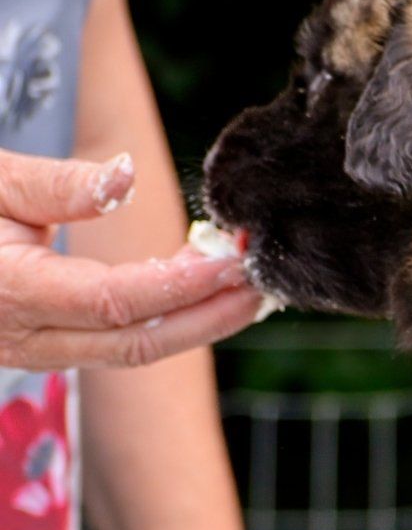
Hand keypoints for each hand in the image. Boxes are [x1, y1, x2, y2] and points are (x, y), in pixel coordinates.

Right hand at [0, 148, 264, 369]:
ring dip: (195, 323)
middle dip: (211, 316)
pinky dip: (164, 321)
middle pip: (138, 342)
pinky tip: (201, 294)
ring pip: (130, 350)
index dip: (183, 284)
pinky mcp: (39, 348)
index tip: (236, 259)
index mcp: (9, 293)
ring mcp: (29, 352)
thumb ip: (54, 184)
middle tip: (268, 283)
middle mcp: (22, 338)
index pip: (116, 301)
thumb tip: (125, 177)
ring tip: (250, 288)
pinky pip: (113, 344)